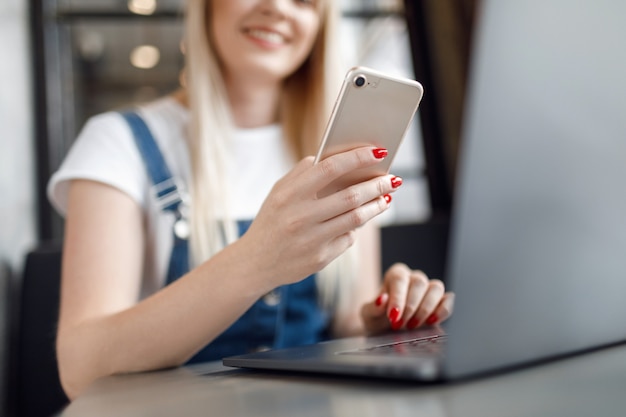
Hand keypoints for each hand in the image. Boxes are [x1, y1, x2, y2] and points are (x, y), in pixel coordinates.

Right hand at [239, 146, 400, 289]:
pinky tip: (363, 219)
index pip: (330, 168)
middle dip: (377, 185)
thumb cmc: (270, 222)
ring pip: (356, 218)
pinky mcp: (320, 259)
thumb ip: (302, 174)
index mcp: (289, 194)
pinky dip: (357, 227)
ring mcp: (311, 240)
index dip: (358, 158)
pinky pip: (348, 238)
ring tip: (386, 197)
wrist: (254, 263)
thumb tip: (332, 157)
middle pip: (350, 196)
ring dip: (376, 206)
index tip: (379, 152)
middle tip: (393, 179)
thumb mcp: (278, 193)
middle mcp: (300, 217)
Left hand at [360, 263, 454, 333]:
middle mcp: (414, 278)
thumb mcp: (369, 314)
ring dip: (426, 309)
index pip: (399, 279)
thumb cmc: (378, 318)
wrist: (385, 329)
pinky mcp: (441, 301)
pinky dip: (443, 310)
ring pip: (436, 288)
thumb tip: (382, 300)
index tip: (393, 316)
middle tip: (400, 324)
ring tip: (413, 326)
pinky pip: (448, 299)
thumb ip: (373, 307)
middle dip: (410, 306)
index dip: (398, 298)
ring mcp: (429, 288)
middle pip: (419, 282)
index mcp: (396, 275)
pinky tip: (432, 322)